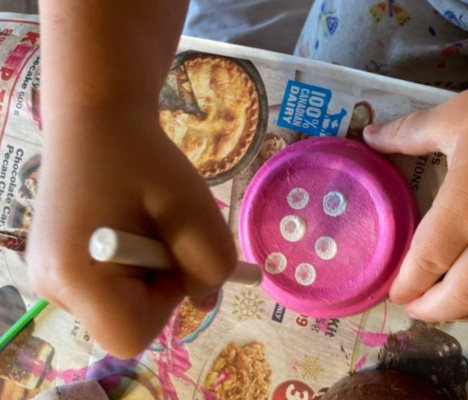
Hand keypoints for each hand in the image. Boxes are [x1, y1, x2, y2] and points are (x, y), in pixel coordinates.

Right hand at [27, 108, 235, 357]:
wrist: (96, 118)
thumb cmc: (143, 157)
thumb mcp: (192, 209)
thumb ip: (211, 263)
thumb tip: (206, 299)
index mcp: (74, 275)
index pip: (130, 335)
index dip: (167, 303)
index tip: (172, 253)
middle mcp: (51, 286)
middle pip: (128, 320)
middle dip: (161, 282)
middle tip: (164, 230)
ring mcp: (50, 277)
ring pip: (122, 303)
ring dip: (150, 270)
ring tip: (144, 219)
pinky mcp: (59, 265)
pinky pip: (109, 287)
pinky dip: (134, 264)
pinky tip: (128, 222)